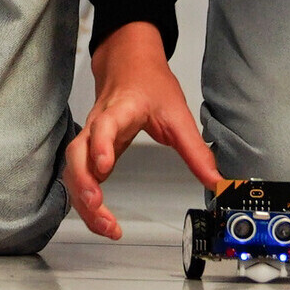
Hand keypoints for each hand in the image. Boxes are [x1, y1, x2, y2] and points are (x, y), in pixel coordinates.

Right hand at [64, 24, 221, 239]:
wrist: (128, 64)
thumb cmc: (149, 85)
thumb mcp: (178, 114)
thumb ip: (196, 151)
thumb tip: (217, 182)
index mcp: (120, 110)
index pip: (104, 125)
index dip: (100, 144)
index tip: (104, 165)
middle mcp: (97, 125)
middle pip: (77, 154)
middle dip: (84, 184)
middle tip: (99, 208)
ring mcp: (89, 138)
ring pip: (73, 170)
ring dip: (83, 200)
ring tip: (105, 225)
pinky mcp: (89, 150)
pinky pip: (78, 177)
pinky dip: (85, 200)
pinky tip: (100, 218)